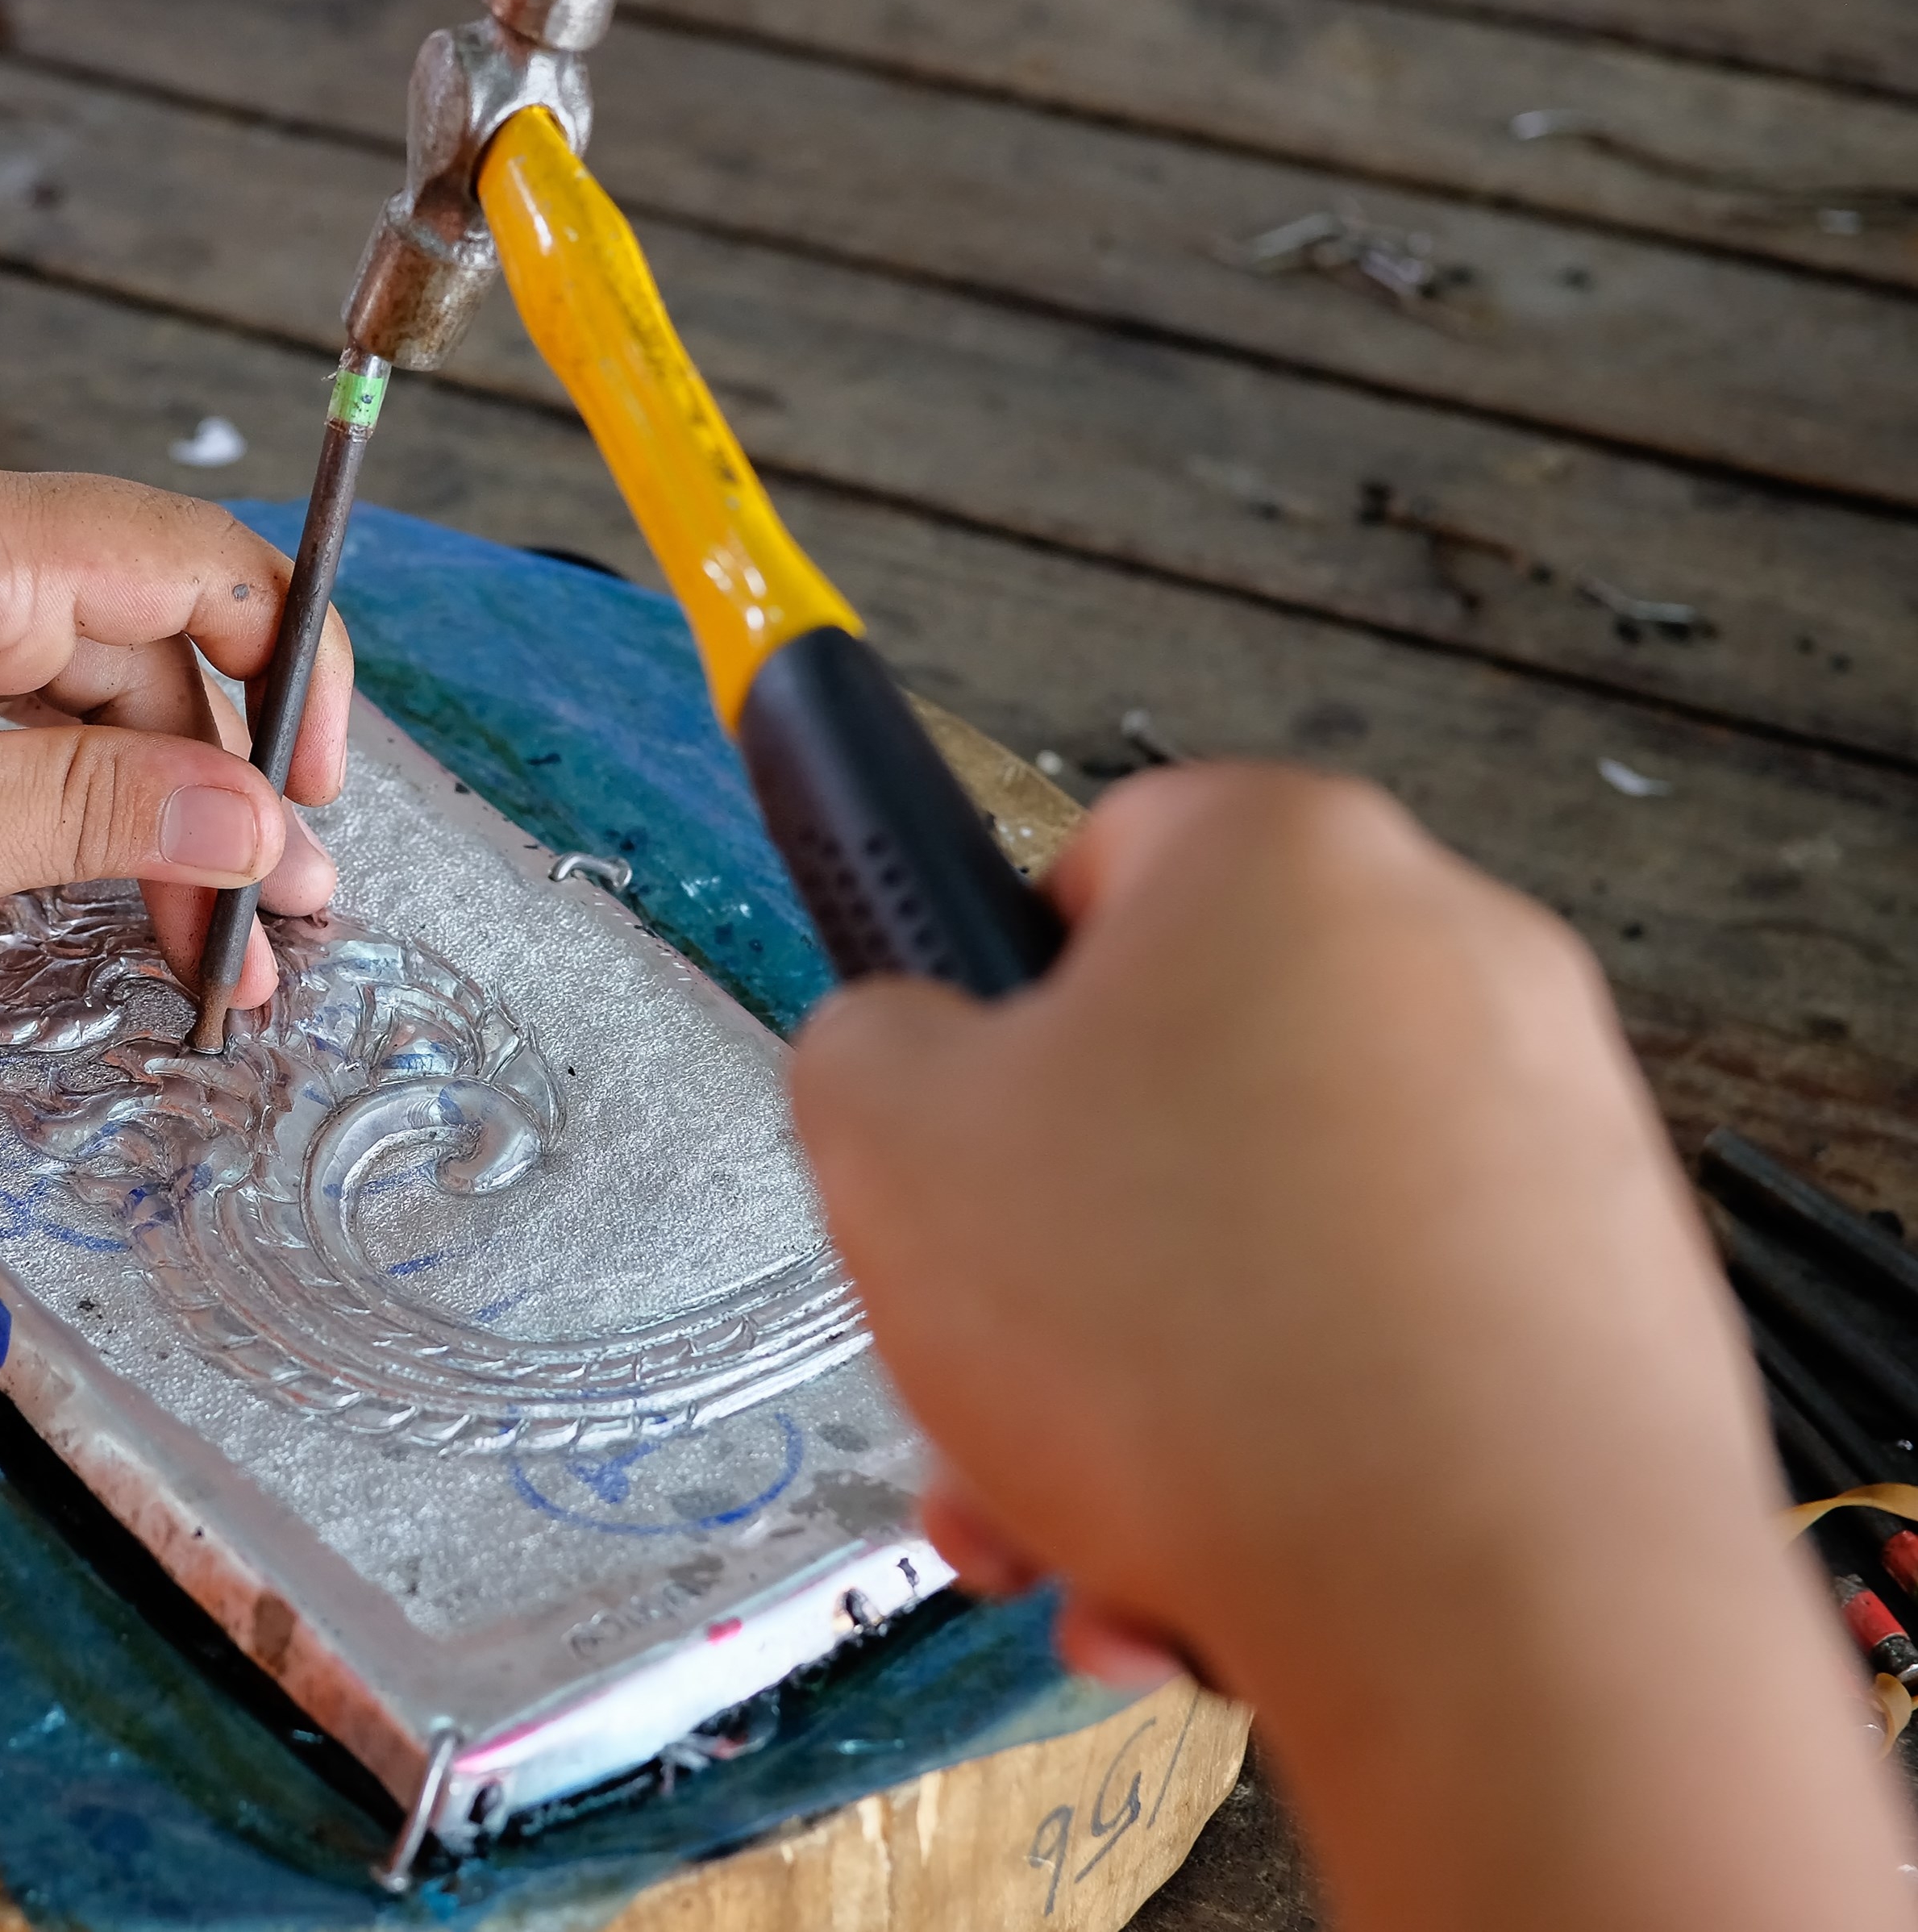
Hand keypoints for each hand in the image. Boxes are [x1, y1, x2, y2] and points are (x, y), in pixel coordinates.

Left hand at [0, 446, 346, 1004]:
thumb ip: (109, 813)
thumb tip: (266, 823)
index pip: (197, 562)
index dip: (292, 673)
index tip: (321, 801)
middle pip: (143, 637)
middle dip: (218, 780)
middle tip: (263, 928)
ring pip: (73, 684)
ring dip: (140, 805)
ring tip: (193, 945)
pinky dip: (52, 791)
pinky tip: (97, 884)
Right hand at [788, 764, 1912, 1929]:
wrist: (1504, 1614)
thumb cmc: (1215, 1356)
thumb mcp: (889, 1147)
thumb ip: (861, 1044)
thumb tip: (898, 1051)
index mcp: (1284, 858)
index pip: (1093, 862)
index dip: (993, 1004)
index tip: (950, 1111)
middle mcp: (1455, 962)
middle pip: (1177, 1085)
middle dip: (1053, 1253)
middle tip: (979, 1364)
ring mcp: (1557, 1137)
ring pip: (1271, 1246)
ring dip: (1143, 1384)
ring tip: (1072, 1520)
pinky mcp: (1612, 1303)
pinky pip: (1388, 1351)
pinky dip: (1287, 1447)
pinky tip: (1203, 1568)